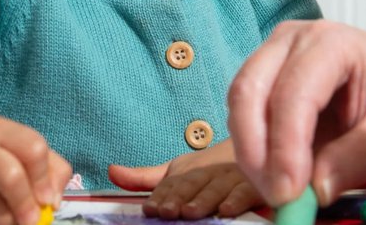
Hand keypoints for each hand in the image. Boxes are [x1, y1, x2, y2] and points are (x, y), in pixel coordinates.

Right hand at [0, 115, 72, 224]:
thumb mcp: (20, 147)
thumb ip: (49, 168)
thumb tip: (53, 202)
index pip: (33, 149)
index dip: (45, 179)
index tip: (48, 199)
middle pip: (11, 178)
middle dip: (27, 205)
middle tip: (34, 220)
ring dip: (13, 222)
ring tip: (14, 217)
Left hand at [108, 141, 261, 218]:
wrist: (253, 153)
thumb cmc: (209, 171)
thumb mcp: (177, 173)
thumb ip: (145, 178)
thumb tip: (111, 171)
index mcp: (188, 171)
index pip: (172, 184)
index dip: (161, 196)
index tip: (150, 208)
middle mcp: (209, 172)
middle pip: (192, 184)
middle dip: (179, 198)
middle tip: (168, 211)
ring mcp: (231, 178)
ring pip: (217, 189)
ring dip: (204, 200)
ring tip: (190, 212)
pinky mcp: (253, 185)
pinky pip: (246, 192)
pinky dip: (237, 200)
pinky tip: (226, 210)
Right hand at [227, 20, 365, 206]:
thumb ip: (360, 155)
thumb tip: (317, 189)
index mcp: (329, 41)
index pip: (293, 93)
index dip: (286, 146)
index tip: (290, 193)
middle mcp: (291, 40)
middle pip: (249, 91)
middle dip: (256, 151)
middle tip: (278, 197)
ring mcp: (273, 56)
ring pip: (239, 105)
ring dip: (252, 154)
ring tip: (280, 192)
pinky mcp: (265, 78)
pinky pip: (244, 115)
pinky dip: (254, 150)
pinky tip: (277, 176)